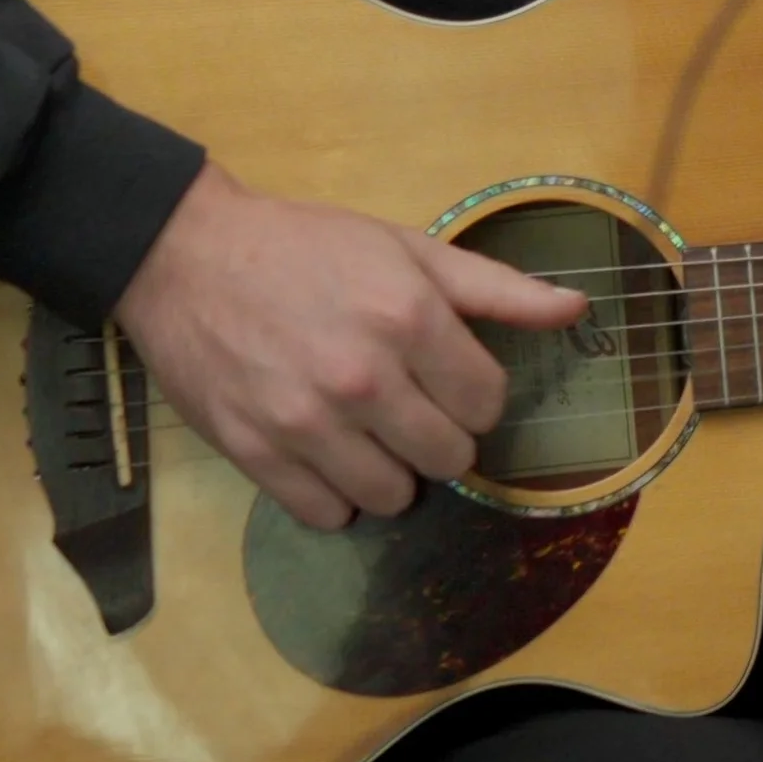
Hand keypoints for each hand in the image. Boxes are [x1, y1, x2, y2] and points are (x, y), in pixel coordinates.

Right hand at [111, 160, 585, 529]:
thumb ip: (495, 289)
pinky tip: (324, 453)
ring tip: (366, 432)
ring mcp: (306, 423)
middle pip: (448, 458)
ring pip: (393, 496)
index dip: (475, 396)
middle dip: (439, 436)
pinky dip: (335, 493)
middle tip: (408, 406)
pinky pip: (328, 514)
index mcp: (408, 318)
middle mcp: (363, 378)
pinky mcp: (256, 454)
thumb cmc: (305, 247)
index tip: (448, 380)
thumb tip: (576, 309)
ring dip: (390, 471)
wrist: (186, 255)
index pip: (488, 405)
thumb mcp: (406, 248)